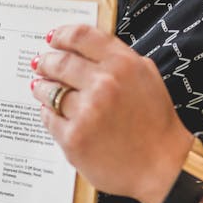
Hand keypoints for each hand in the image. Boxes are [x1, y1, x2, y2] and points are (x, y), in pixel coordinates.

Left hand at [31, 24, 194, 202]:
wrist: (162, 167)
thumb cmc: (155, 124)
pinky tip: (53, 113)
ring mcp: (87, 112)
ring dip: (42, 88)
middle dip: (46, 62)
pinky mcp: (73, 138)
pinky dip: (49, 114)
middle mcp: (104, 84)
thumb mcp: (146, 78)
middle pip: (60, 62)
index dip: (61, 35)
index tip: (52, 39)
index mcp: (123, 64)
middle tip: (40, 64)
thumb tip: (83, 49)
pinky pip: (49, 118)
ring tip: (40, 87)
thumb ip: (118, 60)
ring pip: (50, 91)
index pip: (80, 37)